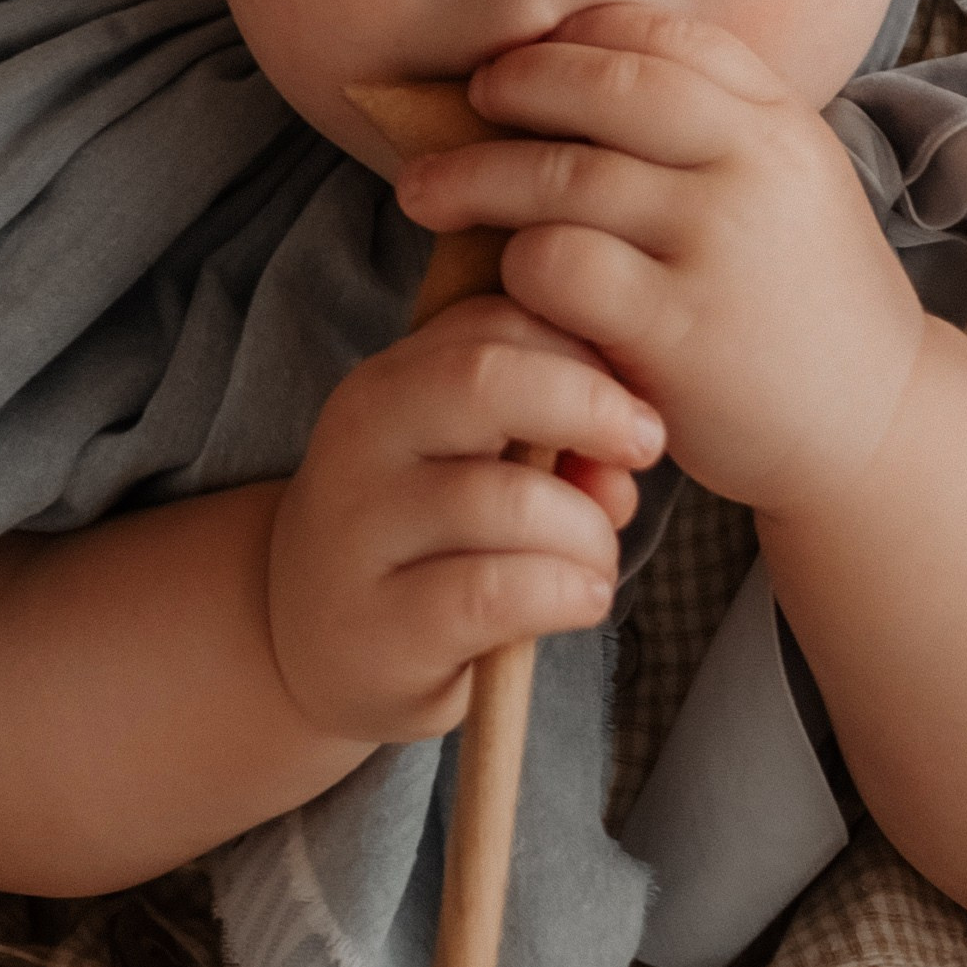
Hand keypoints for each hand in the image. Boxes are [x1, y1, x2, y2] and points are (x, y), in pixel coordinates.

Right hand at [265, 295, 661, 745]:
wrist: (323, 644)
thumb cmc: (427, 541)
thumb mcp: (480, 466)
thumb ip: (551, 434)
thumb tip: (629, 446)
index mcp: (388, 385)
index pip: (494, 322)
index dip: (585, 352)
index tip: (629, 405)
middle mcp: (361, 444)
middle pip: (484, 380)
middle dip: (591, 406)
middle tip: (644, 447)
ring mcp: (361, 536)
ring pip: (508, 500)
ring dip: (589, 531)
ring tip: (598, 561)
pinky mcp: (384, 626)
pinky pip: (498, 592)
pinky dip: (567, 593)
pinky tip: (580, 602)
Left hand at [390, 8, 926, 516]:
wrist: (874, 426)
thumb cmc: (801, 302)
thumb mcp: (788, 187)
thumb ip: (710, 130)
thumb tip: (578, 62)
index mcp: (780, 123)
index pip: (663, 39)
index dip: (579, 36)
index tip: (528, 54)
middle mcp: (755, 169)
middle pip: (604, 87)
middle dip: (517, 83)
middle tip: (467, 102)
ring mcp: (718, 247)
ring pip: (562, 176)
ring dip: (475, 177)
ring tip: (424, 192)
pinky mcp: (678, 332)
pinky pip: (558, 268)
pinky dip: (513, 266)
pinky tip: (504, 280)